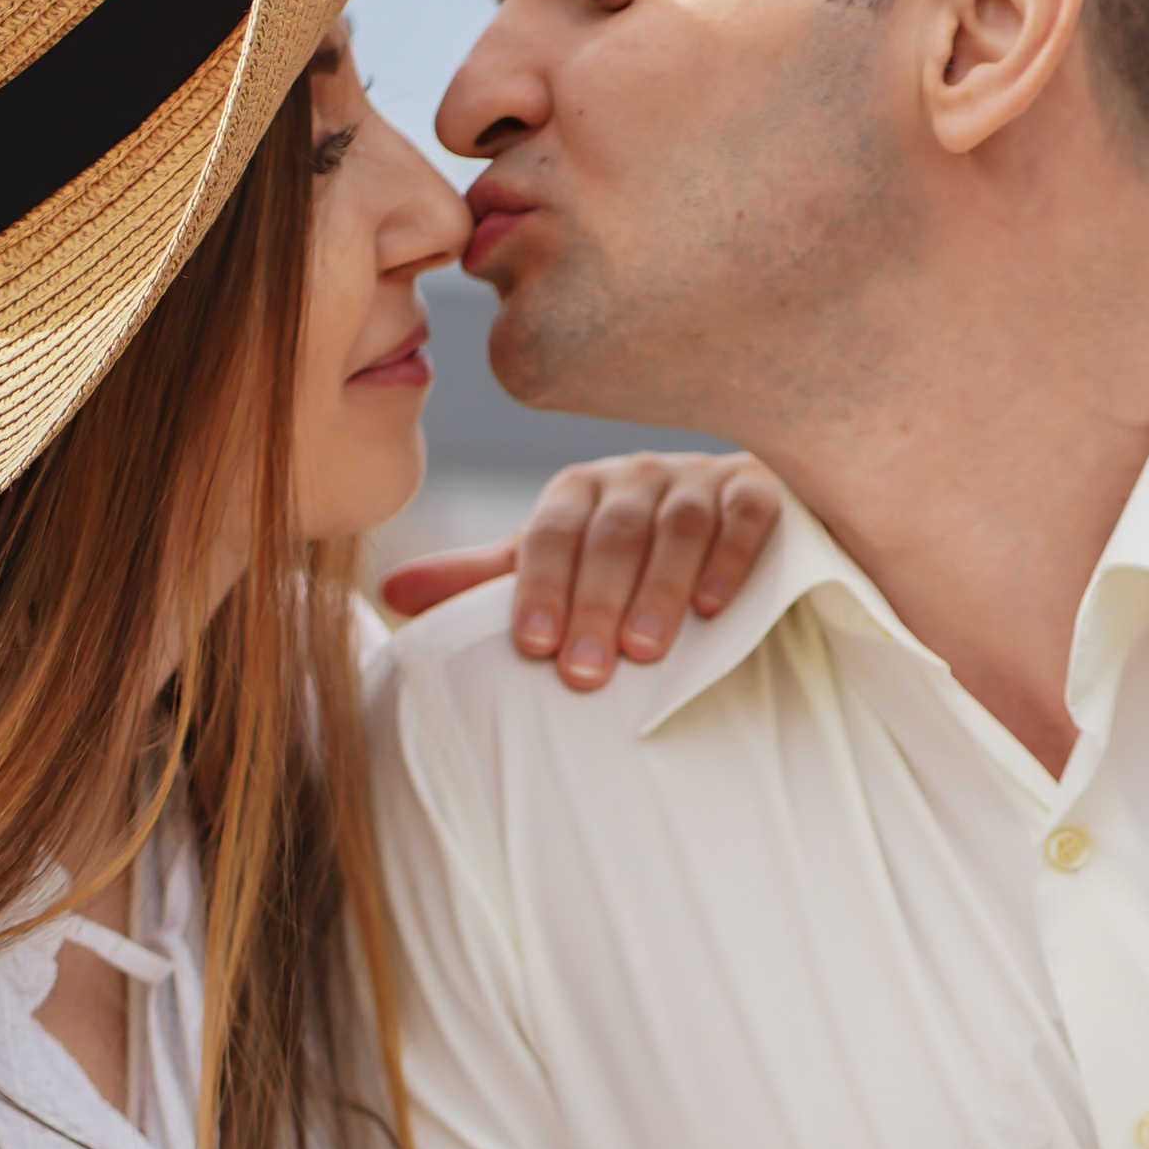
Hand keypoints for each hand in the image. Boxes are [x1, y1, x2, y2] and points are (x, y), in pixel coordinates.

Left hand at [377, 451, 780, 684]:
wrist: (725, 522)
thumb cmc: (626, 559)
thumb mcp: (555, 567)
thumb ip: (484, 581)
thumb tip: (388, 592)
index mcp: (578, 493)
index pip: (550, 532)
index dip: (539, 586)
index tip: (532, 646)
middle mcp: (636, 477)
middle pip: (612, 534)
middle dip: (596, 602)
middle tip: (586, 671)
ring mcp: (700, 478)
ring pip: (677, 527)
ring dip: (660, 588)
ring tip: (646, 652)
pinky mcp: (759, 489)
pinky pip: (747, 515)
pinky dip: (732, 557)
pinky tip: (715, 607)